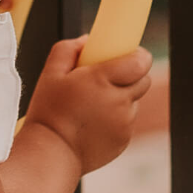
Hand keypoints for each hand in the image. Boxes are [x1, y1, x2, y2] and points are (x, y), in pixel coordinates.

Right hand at [24, 36, 152, 173]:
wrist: (53, 152)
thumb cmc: (49, 110)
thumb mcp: (50, 72)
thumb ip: (68, 49)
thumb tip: (87, 40)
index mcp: (101, 80)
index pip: (139, 62)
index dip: (138, 55)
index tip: (127, 53)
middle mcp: (119, 102)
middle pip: (143, 80)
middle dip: (130, 74)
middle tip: (107, 76)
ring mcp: (124, 123)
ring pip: (134, 101)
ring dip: (121, 97)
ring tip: (92, 102)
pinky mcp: (124, 140)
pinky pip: (126, 121)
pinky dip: (115, 116)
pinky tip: (92, 120)